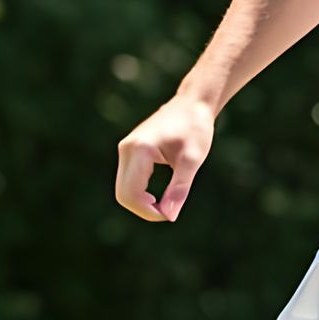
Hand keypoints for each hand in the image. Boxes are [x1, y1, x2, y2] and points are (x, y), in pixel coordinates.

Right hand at [115, 96, 215, 221]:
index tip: (170, 214)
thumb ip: (180, 188)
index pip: (131, 194)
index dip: (148, 212)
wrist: (191, 104)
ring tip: (166, 204)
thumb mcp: (192, 160)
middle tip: (169, 212)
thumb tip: (169, 216)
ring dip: (141, 203)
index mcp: (140, 149)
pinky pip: (127, 181)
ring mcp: (125, 149)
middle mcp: (126, 148)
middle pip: (123, 194)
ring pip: (123, 189)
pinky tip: (157, 197)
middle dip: (144, 209)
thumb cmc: (195, 128)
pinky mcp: (129, 151)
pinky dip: (140, 193)